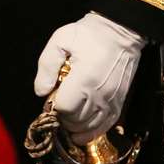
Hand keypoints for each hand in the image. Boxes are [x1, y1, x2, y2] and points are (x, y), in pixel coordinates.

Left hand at [34, 12, 144, 142]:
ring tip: (68, 116)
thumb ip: (46, 67)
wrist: (121, 31)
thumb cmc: (89, 34)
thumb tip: (42, 92)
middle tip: (59, 105)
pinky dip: (91, 133)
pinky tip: (81, 131)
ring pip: (89, 128)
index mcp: (84, 79)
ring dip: (75, 126)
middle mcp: (99, 94)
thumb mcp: (60, 40)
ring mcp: (111, 101)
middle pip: (75, 121)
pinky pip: (104, 127)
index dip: (54, 106)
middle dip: (63, 117)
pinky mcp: (119, 103)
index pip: (64, 108)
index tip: (53, 96)